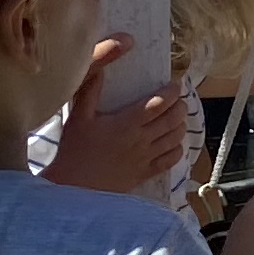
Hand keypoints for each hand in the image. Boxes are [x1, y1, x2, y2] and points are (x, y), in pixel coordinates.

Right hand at [44, 44, 188, 196]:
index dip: (171, 92)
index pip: (158, 103)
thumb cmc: (73, 151)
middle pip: (172, 119)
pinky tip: (174, 143)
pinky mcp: (144, 174)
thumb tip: (100, 64)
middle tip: (178, 99)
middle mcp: (141, 140)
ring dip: (180, 125)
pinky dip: (177, 149)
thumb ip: (90, 90)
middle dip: (180, 106)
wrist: (73, 189)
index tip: (175, 83)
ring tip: (178, 117)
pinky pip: (170, 161)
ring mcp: (145, 158)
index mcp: (127, 123)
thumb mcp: (78, 117)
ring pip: (174, 138)